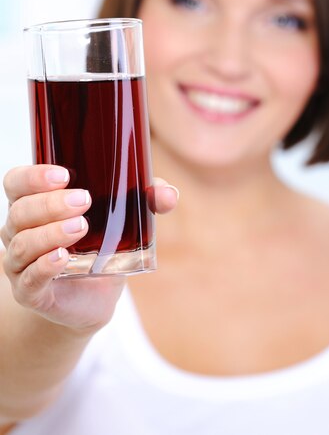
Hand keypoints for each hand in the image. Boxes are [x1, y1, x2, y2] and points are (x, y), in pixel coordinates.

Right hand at [1, 165, 177, 332]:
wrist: (93, 297)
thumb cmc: (101, 244)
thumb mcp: (124, 217)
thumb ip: (147, 199)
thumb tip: (168, 196)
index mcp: (35, 203)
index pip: (17, 182)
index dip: (33, 176)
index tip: (64, 175)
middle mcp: (20, 231)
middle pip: (20, 211)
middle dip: (50, 204)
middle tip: (84, 200)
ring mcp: (21, 263)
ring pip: (22, 244)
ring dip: (50, 233)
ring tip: (81, 227)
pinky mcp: (31, 292)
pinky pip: (29, 278)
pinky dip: (44, 266)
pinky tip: (63, 258)